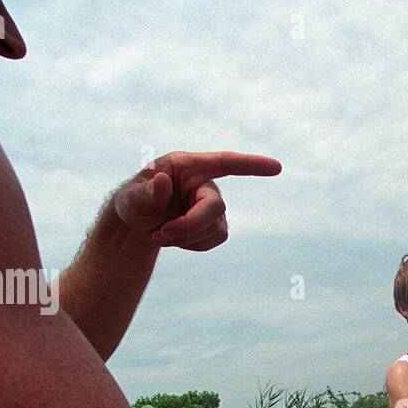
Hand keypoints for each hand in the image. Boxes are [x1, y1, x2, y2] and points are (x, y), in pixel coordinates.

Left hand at [113, 150, 281, 250]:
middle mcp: (205, 184)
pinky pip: (214, 240)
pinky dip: (192, 244)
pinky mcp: (215, 225)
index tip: (277, 167)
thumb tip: (164, 182)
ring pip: (216, 228)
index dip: (251, 165)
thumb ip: (145, 192)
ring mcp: (212, 206)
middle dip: (190, 226)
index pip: (225, 163)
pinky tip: (175, 238)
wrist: (137, 223)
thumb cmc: (133, 203)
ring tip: (161, 235)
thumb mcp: (130, 197)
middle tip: (161, 236)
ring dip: (187, 238)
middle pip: (215, 208)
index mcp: (187, 165)